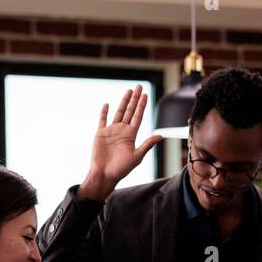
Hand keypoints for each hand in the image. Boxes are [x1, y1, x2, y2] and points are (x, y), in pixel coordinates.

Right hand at [79, 85, 162, 201]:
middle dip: (135, 99)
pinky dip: (104, 112)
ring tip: (129, 91)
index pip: (138, 117)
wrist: (105, 174)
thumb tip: (161, 136)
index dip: (142, 106)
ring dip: (123, 102)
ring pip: (118, 112)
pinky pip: (102, 120)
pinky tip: (107, 104)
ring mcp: (111, 131)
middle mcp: (122, 131)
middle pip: (130, 111)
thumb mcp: (137, 156)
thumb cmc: (121, 169)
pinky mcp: (100, 133)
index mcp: (131, 135)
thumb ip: (147, 144)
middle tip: (139, 87)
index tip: (146, 95)